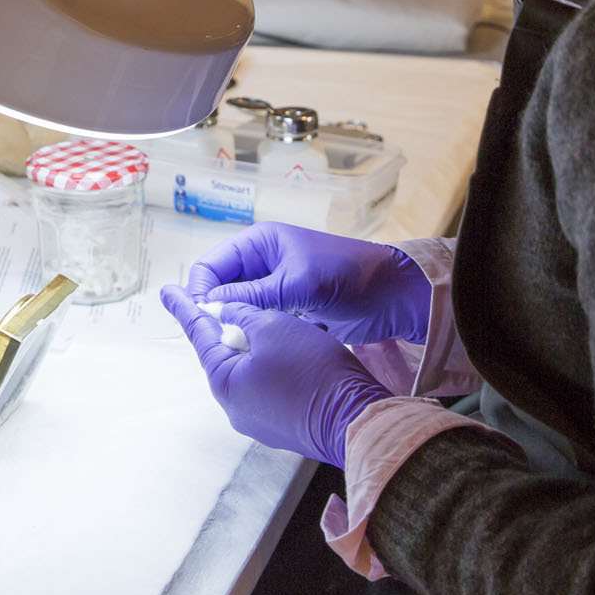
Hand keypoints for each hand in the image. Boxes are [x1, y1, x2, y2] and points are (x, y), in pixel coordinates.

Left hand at [160, 286, 389, 467]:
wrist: (356, 420)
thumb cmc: (312, 370)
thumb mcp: (274, 326)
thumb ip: (243, 314)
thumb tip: (224, 312)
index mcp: (225, 383)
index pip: (200, 335)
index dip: (186, 307)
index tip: (168, 291)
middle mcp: (236, 407)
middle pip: (226, 355)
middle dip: (229, 327)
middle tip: (226, 301)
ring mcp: (260, 420)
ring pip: (251, 369)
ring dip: (259, 346)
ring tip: (277, 324)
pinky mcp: (283, 424)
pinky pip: (271, 386)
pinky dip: (277, 364)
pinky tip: (297, 350)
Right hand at [185, 222, 429, 344]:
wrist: (394, 295)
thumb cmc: (346, 277)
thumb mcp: (296, 284)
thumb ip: (251, 296)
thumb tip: (208, 308)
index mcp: (258, 244)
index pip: (210, 265)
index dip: (200, 291)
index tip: (201, 321)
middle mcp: (262, 263)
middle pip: (221, 289)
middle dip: (216, 312)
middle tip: (217, 340)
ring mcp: (276, 287)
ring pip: (239, 309)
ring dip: (236, 326)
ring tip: (236, 348)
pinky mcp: (289, 309)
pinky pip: (260, 322)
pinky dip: (256, 334)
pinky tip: (256, 351)